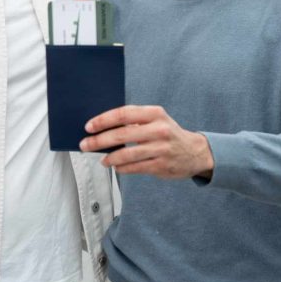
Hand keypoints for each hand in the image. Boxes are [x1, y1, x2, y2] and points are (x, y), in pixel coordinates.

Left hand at [80, 105, 213, 178]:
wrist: (195, 152)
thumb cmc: (168, 133)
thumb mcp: (155, 120)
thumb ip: (134, 121)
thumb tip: (102, 127)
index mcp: (155, 113)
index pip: (123, 114)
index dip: (103, 120)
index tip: (89, 126)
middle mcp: (159, 129)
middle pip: (122, 135)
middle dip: (99, 140)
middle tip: (85, 144)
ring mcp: (161, 148)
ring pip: (127, 154)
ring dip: (109, 157)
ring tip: (101, 159)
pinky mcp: (161, 165)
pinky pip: (135, 167)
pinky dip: (122, 168)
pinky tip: (116, 166)